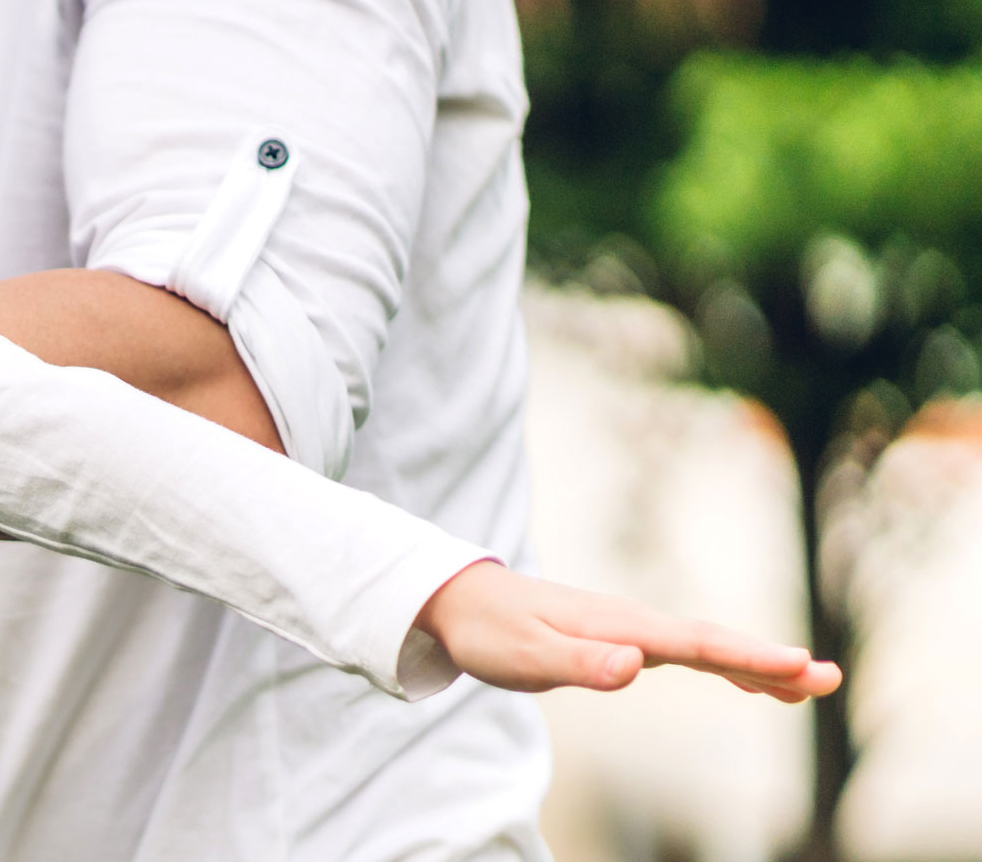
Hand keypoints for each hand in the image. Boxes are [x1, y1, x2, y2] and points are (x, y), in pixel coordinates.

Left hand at [415, 561, 841, 701]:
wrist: (458, 601)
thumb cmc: (490, 632)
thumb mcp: (525, 657)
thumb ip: (579, 662)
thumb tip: (635, 664)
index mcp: (620, 626)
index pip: (696, 643)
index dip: (749, 657)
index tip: (800, 667)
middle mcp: (633, 622)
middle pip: (714, 643)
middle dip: (771, 663)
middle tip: (829, 682)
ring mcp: (630, 628)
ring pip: (708, 648)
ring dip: (758, 666)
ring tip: (810, 687)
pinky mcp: (621, 638)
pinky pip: (688, 652)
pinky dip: (725, 665)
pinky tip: (749, 682)